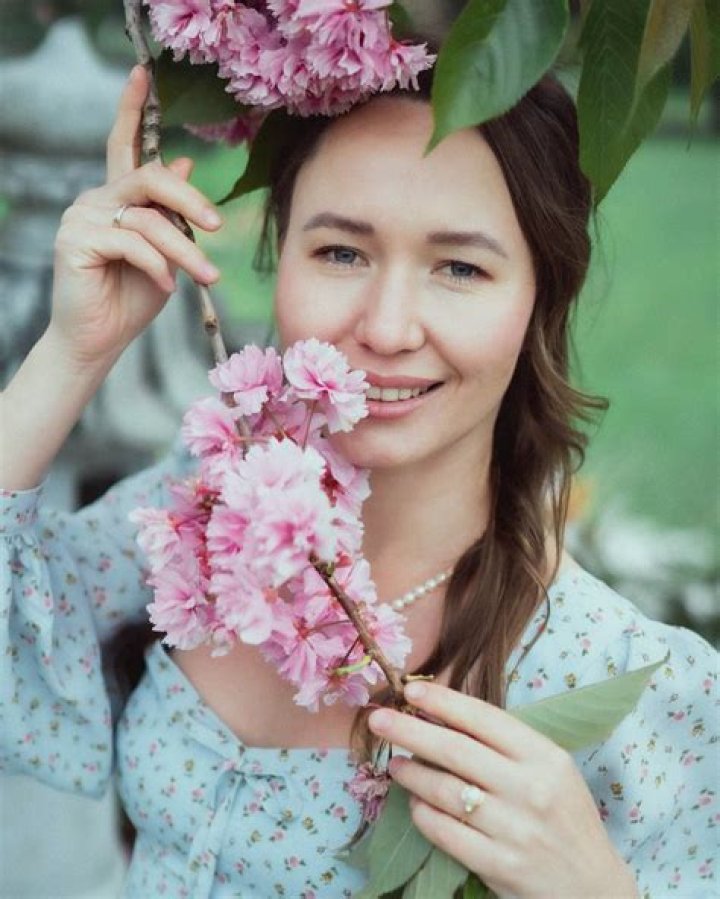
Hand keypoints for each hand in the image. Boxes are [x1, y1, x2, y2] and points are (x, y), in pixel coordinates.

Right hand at [48, 65, 222, 369]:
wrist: (98, 340)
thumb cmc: (133, 298)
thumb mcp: (166, 253)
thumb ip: (173, 214)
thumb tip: (185, 163)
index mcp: (118, 198)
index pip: (123, 145)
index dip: (131, 109)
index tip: (143, 73)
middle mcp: (96, 199)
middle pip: (150, 177)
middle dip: (190, 201)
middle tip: (216, 228)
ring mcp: (81, 217)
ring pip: (148, 219)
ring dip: (184, 251)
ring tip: (207, 278)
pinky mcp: (76, 241)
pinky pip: (131, 243)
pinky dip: (157, 266)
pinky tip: (167, 286)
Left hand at [368, 682, 638, 898]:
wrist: (592, 887)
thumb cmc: (564, 817)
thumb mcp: (551, 770)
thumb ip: (507, 744)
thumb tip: (444, 713)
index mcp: (545, 756)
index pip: (483, 718)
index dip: (442, 702)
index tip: (409, 690)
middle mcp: (530, 789)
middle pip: (455, 751)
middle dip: (410, 731)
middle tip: (378, 720)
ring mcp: (515, 829)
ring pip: (445, 791)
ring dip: (411, 774)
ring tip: (396, 765)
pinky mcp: (500, 866)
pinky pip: (445, 832)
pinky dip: (423, 815)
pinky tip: (415, 805)